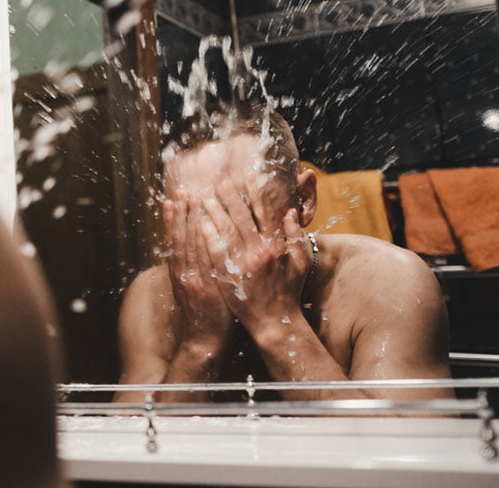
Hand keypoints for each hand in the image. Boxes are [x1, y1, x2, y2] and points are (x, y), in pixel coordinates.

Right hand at [163, 190, 234, 350]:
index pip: (175, 239)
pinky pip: (204, 259)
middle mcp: (183, 272)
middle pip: (180, 237)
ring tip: (194, 199)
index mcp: (179, 271)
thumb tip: (191, 247)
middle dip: (182, 213)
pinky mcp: (206, 287)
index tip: (174, 198)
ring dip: (191, 220)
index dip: (174, 219)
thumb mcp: (192, 287)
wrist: (206, 339)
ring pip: (190, 244)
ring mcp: (193, 279)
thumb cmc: (205, 311)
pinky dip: (203, 241)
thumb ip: (191, 267)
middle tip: (183, 190)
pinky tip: (205, 225)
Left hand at [197, 175, 311, 338]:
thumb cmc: (287, 292)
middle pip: (241, 217)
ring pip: (226, 230)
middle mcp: (260, 252)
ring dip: (214, 210)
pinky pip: (215, 251)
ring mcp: (242, 264)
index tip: (247, 174)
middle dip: (229, 195)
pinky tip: (199, 221)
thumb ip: (296, 237)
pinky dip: (207, 235)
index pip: (265, 213)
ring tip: (204, 194)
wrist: (274, 323)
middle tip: (218, 178)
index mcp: (277, 246)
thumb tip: (290, 213)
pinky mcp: (228, 275)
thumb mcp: (300, 263)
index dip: (256, 192)